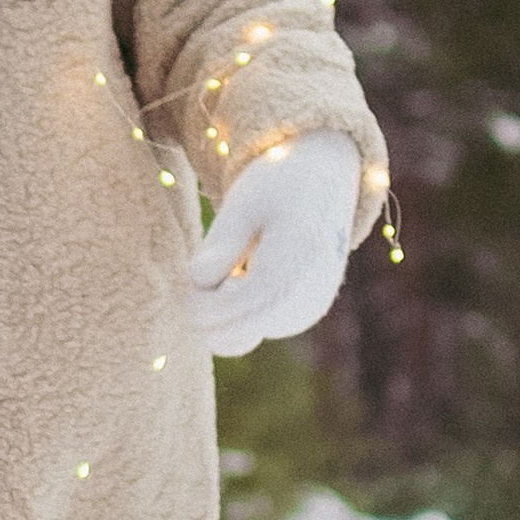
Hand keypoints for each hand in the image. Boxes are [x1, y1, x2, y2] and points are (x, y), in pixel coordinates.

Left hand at [183, 132, 361, 351]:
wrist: (326, 181)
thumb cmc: (278, 186)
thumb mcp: (243, 204)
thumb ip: (221, 245)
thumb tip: (198, 282)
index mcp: (291, 269)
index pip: (225, 313)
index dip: (195, 301)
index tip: (193, 269)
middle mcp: (304, 303)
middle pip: (226, 337)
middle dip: (206, 307)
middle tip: (212, 262)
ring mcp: (305, 315)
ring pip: (236, 338)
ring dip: (221, 308)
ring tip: (235, 263)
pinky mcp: (302, 318)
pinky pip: (251, 330)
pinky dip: (237, 309)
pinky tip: (248, 272)